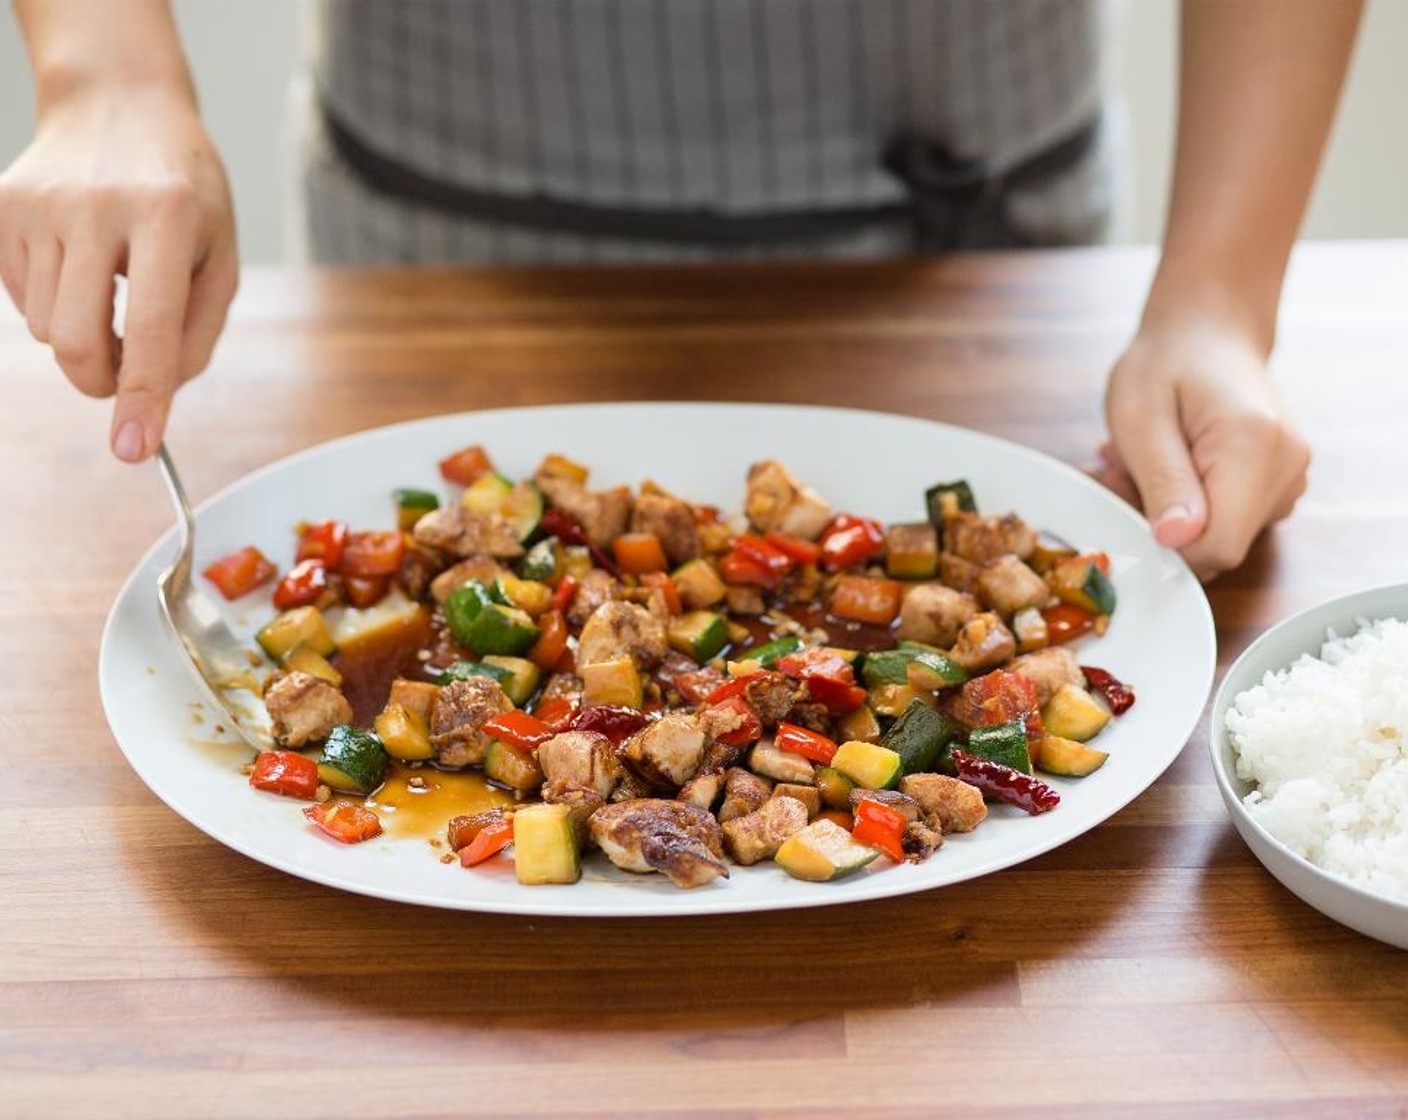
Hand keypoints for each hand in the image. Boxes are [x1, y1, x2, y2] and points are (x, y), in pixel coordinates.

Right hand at [0, 80, 236, 461]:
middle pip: (75, 342)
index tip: (134, 449)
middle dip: (101, 381)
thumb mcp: (219, 257)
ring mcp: (38, 204)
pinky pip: (21, 299)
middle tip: (125, 376)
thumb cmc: (185, 194)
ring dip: (82, 335)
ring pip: (45, 328)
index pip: (150, 329)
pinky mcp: (0, 207)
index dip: (142, 397)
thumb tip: (154, 397)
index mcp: (167, 215)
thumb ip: (196, 333)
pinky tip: (79, 264)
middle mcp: (96, 206)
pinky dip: (53, 304)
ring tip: (111, 288)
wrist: (119, 104)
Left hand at [1099, 313, 1309, 580]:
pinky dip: (1189, 506)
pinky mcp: (1279, 486)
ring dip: (1169, 513)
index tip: (1127, 496)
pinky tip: (1169, 466)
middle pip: (1217, 545)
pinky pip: (1228, 521)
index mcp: (1255, 447)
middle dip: (1160, 524)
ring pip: (1219, 537)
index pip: (1217, 547)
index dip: (1163, 542)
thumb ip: (1162, 480)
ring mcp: (1290, 480)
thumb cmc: (1166, 364)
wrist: (1207, 331)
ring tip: (1144, 461)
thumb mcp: (1141, 417)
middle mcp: (1287, 469)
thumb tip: (1176, 541)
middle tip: (1121, 471)